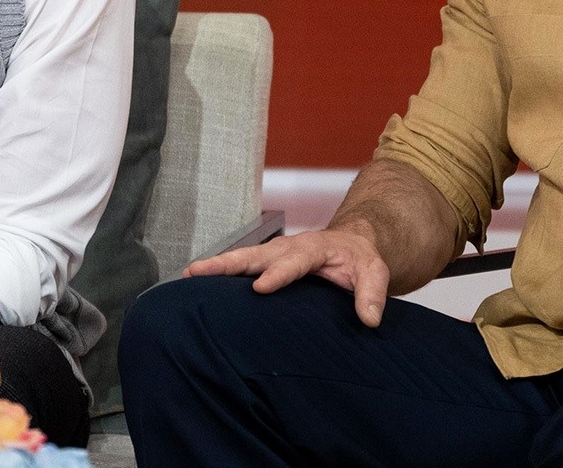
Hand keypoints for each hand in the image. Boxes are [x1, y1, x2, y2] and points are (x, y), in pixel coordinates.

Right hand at [184, 227, 392, 326]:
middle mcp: (288, 248)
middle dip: (228, 263)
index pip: (294, 261)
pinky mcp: (266, 263)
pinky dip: (219, 274)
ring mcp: (274, 255)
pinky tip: (196, 284)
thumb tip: (370, 320)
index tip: (260, 288)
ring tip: (187, 275)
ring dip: (216, 267)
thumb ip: (373, 294)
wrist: (352, 243)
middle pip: (255, 255)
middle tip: (200, 271)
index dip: (278, 274)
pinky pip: (241, 267)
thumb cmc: (360, 259)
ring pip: (242, 259)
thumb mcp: (375, 273)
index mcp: (313, 249)